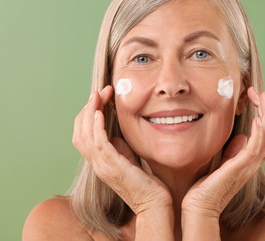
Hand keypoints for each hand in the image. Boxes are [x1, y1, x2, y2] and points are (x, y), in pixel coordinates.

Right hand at [72, 86, 172, 214]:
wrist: (153, 203)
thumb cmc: (144, 182)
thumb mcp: (128, 159)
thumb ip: (119, 146)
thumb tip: (113, 131)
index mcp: (99, 161)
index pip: (83, 133)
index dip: (89, 114)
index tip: (101, 97)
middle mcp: (97, 163)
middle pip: (80, 131)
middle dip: (88, 108)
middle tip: (100, 91)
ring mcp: (102, 166)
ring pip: (85, 135)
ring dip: (91, 112)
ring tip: (98, 95)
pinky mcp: (113, 167)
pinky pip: (98, 144)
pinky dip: (96, 126)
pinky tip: (100, 112)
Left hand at [182, 88, 264, 218]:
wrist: (199, 207)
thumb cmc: (207, 187)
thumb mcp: (222, 163)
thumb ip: (233, 151)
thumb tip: (242, 137)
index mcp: (251, 160)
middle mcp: (254, 162)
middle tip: (264, 93)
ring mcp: (248, 165)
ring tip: (262, 96)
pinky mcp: (238, 168)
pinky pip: (255, 148)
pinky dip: (259, 132)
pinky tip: (257, 118)